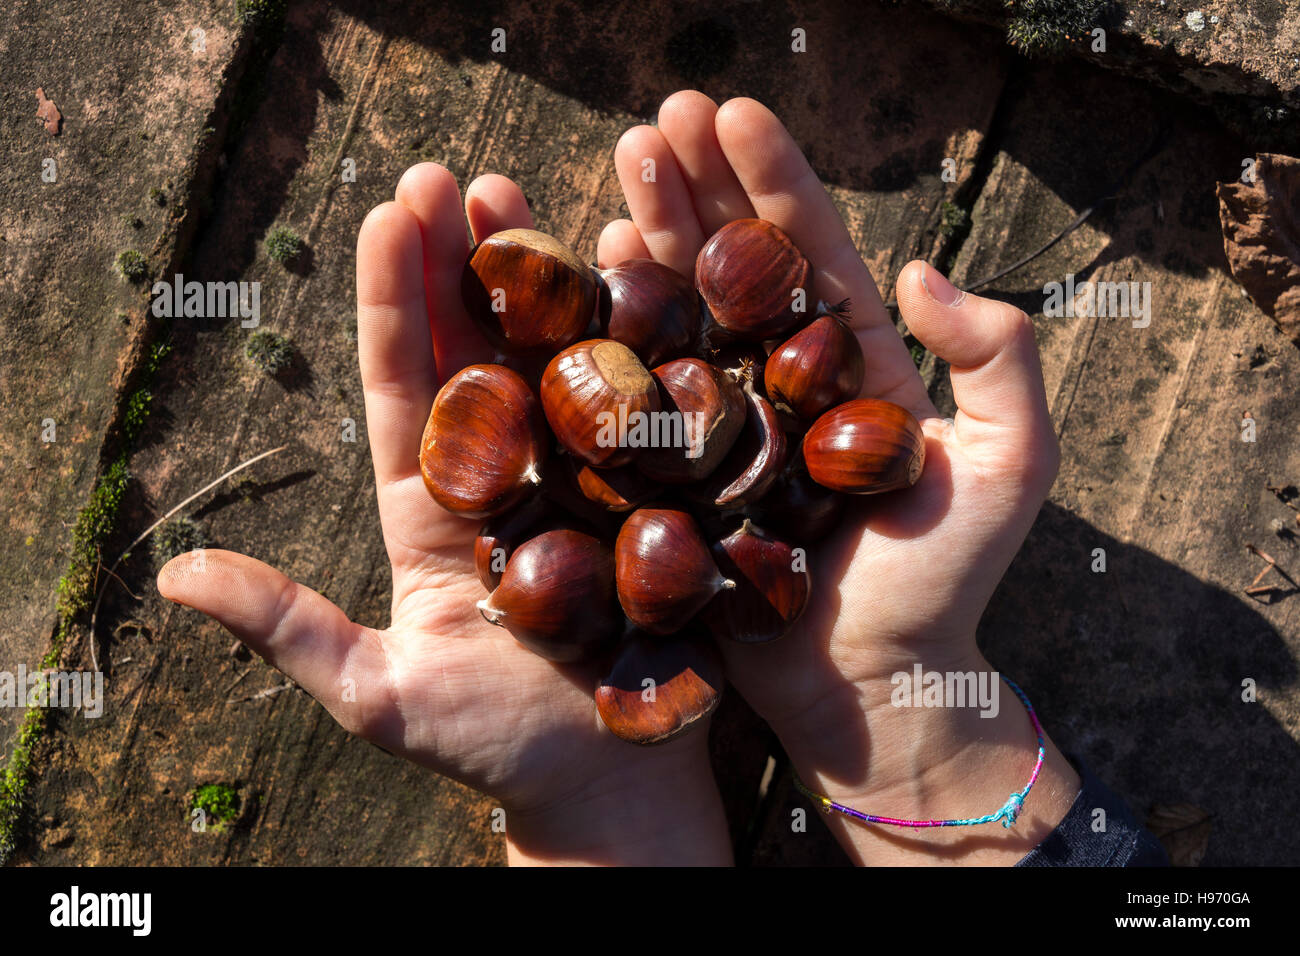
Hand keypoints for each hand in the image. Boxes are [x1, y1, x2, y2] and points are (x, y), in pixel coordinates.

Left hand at [156, 164, 730, 865]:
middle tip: (450, 176)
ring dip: (537, 277)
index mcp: (432, 509)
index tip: (389, 213)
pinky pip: (636, 403)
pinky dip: (631, 335)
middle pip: (475, 352)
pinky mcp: (647, 492)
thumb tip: (174, 575)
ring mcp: (579, 477)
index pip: (405, 387)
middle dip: (459, 262)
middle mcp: (504, 477)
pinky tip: (626, 266)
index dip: (396, 301)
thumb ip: (290, 628)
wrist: (618, 787)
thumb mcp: (379, 694)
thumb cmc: (502, 750)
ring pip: (552, 360)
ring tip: (519, 197)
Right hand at [602, 91, 1079, 863]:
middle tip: (656, 118)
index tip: (731, 111)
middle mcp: (781, 382)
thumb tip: (922, 269)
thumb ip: (998, 357)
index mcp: (853, 365)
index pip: (807, 252)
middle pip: (731, 265)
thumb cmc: (945, 585)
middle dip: (696, 187)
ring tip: (619, 167)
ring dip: (649, 235)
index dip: (770, 179)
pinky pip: (640, 393)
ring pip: (679, 312)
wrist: (873, 687)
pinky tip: (591, 270)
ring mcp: (722, 427)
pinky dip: (615, 330)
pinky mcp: (676, 476)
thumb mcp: (1011, 463)